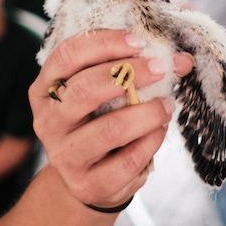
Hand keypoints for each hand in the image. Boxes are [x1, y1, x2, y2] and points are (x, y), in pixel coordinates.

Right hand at [33, 31, 189, 210]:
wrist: (89, 179)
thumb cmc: (98, 123)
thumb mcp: (105, 93)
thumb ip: (135, 70)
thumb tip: (181, 60)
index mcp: (45, 89)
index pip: (67, 55)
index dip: (103, 43)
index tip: (138, 41)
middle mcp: (48, 121)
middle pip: (85, 89)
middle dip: (129, 74)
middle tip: (160, 69)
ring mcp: (64, 155)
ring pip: (110, 128)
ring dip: (147, 112)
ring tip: (166, 105)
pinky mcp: (87, 183)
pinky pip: (128, 159)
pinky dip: (152, 141)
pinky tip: (159, 130)